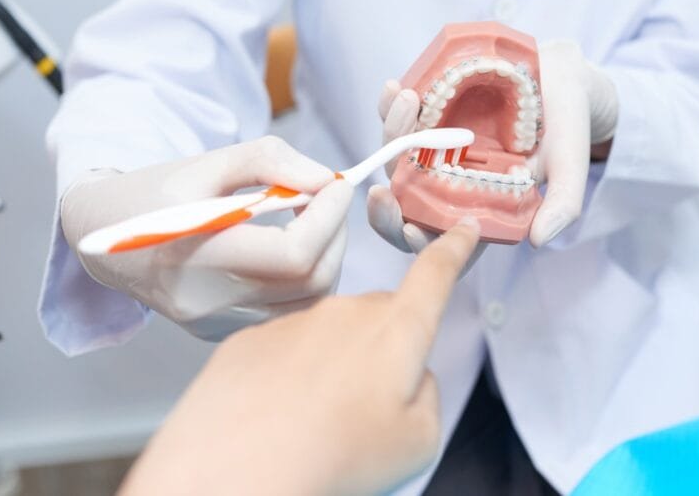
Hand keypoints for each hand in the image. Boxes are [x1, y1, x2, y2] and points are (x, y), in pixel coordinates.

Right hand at [60, 136, 352, 340]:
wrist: (102, 235)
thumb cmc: (159, 191)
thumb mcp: (208, 161)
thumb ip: (268, 160)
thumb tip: (325, 180)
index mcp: (193, 253)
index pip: (293, 254)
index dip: (329, 217)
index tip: (338, 183)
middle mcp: (203, 301)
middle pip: (310, 283)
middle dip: (335, 234)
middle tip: (329, 199)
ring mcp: (212, 325)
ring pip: (307, 304)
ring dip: (326, 257)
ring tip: (311, 220)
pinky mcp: (219, 335)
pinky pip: (287, 313)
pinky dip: (306, 278)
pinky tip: (291, 247)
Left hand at [120, 219, 481, 495]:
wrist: (235, 469)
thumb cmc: (336, 457)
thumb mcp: (419, 440)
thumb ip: (426, 394)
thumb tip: (408, 378)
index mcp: (397, 330)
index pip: (435, 275)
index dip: (453, 250)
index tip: (463, 229)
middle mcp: (346, 312)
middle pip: (380, 316)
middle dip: (383, 347)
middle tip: (369, 403)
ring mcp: (295, 321)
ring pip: (330, 334)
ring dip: (332, 365)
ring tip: (315, 421)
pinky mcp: (251, 339)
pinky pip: (284, 349)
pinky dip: (288, 376)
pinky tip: (276, 416)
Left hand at [369, 41, 617, 249]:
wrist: (562, 79)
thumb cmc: (568, 129)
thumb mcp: (571, 165)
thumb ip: (561, 204)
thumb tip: (540, 239)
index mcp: (478, 208)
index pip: (440, 240)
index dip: (419, 243)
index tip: (409, 230)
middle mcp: (449, 184)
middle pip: (405, 206)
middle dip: (384, 207)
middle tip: (378, 193)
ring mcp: (433, 150)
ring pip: (396, 158)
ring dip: (392, 137)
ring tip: (408, 103)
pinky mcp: (427, 117)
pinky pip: (399, 119)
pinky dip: (391, 106)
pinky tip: (396, 88)